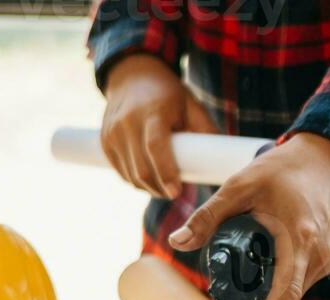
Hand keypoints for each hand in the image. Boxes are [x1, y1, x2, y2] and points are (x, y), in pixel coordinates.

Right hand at [100, 53, 216, 198]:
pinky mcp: (105, 142)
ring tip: (164, 188)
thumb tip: (225, 159)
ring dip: (148, 188)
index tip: (177, 192)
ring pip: (130, 175)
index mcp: (152, 111)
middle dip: (159, 189)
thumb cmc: (168, 93)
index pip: (156, 147)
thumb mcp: (190, 104)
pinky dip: (135, 181)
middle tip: (175, 194)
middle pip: (141, 168)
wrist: (132, 76)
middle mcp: (128, 122)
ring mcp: (112, 133)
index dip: (166, 173)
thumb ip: (205, 130)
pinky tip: (148, 181)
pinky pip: (121, 172)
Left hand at [164, 133, 329, 299]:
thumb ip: (207, 216)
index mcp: (300, 238)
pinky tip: (250, 290)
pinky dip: (273, 292)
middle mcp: (317, 255)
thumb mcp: (239, 186)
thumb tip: (176, 243)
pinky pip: (295, 285)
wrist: (325, 157)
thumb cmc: (283, 169)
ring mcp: (324, 259)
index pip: (285, 293)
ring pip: (288, 296)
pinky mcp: (322, 259)